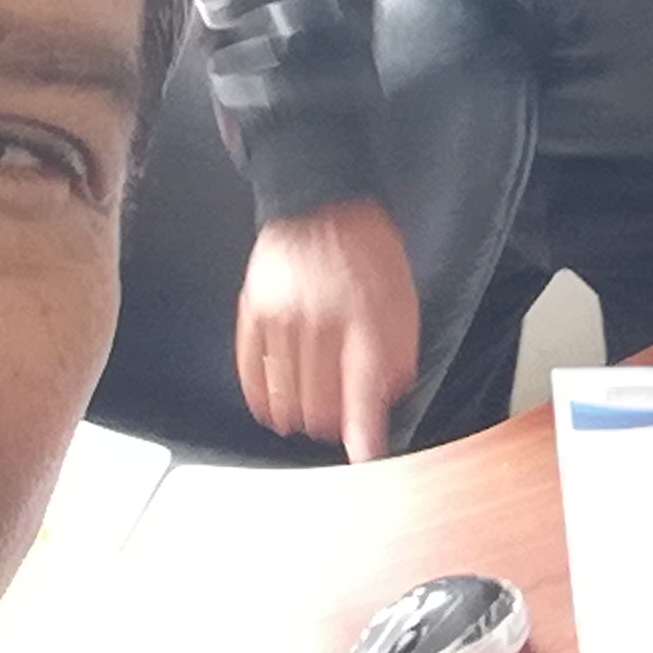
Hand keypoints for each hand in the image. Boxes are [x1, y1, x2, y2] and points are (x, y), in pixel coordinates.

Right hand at [237, 199, 421, 459]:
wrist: (320, 199)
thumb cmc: (368, 250)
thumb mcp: (401, 295)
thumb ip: (398, 347)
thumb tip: (391, 393)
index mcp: (363, 315)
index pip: (361, 384)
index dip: (362, 425)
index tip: (363, 453)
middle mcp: (321, 319)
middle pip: (319, 393)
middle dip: (329, 420)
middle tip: (335, 427)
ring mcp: (282, 315)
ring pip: (284, 386)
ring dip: (296, 414)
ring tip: (304, 424)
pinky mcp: (254, 308)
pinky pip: (251, 364)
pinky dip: (260, 393)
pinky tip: (269, 409)